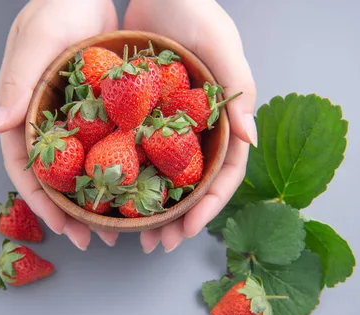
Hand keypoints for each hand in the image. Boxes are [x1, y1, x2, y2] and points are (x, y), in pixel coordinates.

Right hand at [0, 0, 118, 249]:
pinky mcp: (97, 115)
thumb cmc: (58, 5)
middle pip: (53, 180)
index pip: (25, 169)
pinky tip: (134, 193)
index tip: (62, 228)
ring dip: (94, 202)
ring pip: (80, 172)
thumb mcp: (36, 41)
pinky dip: (117, 174)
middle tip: (92, 241)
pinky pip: (105, 151)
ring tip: (115, 230)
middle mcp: (46, 124)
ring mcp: (72, 122)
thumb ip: (16, 84)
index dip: (41, 203)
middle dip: (70, 214)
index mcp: (23, 113)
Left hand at [125, 0, 256, 252]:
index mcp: (222, 120)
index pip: (222, 174)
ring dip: (150, 211)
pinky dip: (123, 179)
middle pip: (191, 187)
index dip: (208, 207)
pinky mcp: (140, 120)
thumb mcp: (220, 43)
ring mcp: (167, 128)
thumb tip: (251, 138)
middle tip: (157, 246)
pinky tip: (109, 200)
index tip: (187, 231)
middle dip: (176, 220)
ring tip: (132, 236)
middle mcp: (195, 130)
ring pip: (161, 179)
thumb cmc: (193, 7)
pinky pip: (132, 155)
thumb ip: (238, 88)